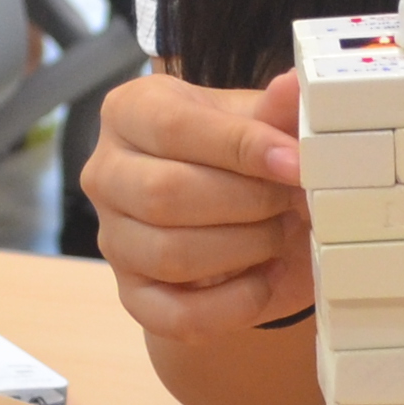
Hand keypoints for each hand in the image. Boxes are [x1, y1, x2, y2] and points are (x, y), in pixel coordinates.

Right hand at [81, 69, 313, 339]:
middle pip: (165, 195)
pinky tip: (267, 278)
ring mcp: (114, 238)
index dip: (241, 147)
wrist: (235, 211)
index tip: (296, 164)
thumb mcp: (259, 122)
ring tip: (282, 232)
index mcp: (130, 111)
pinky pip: (176, 316)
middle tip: (295, 200)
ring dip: (245, 248)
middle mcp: (107, 173)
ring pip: (170, 255)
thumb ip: (274, 111)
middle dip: (247, 203)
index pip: (174, 128)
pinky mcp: (132, 295)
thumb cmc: (240, 154)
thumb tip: (292, 87)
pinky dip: (234, 305)